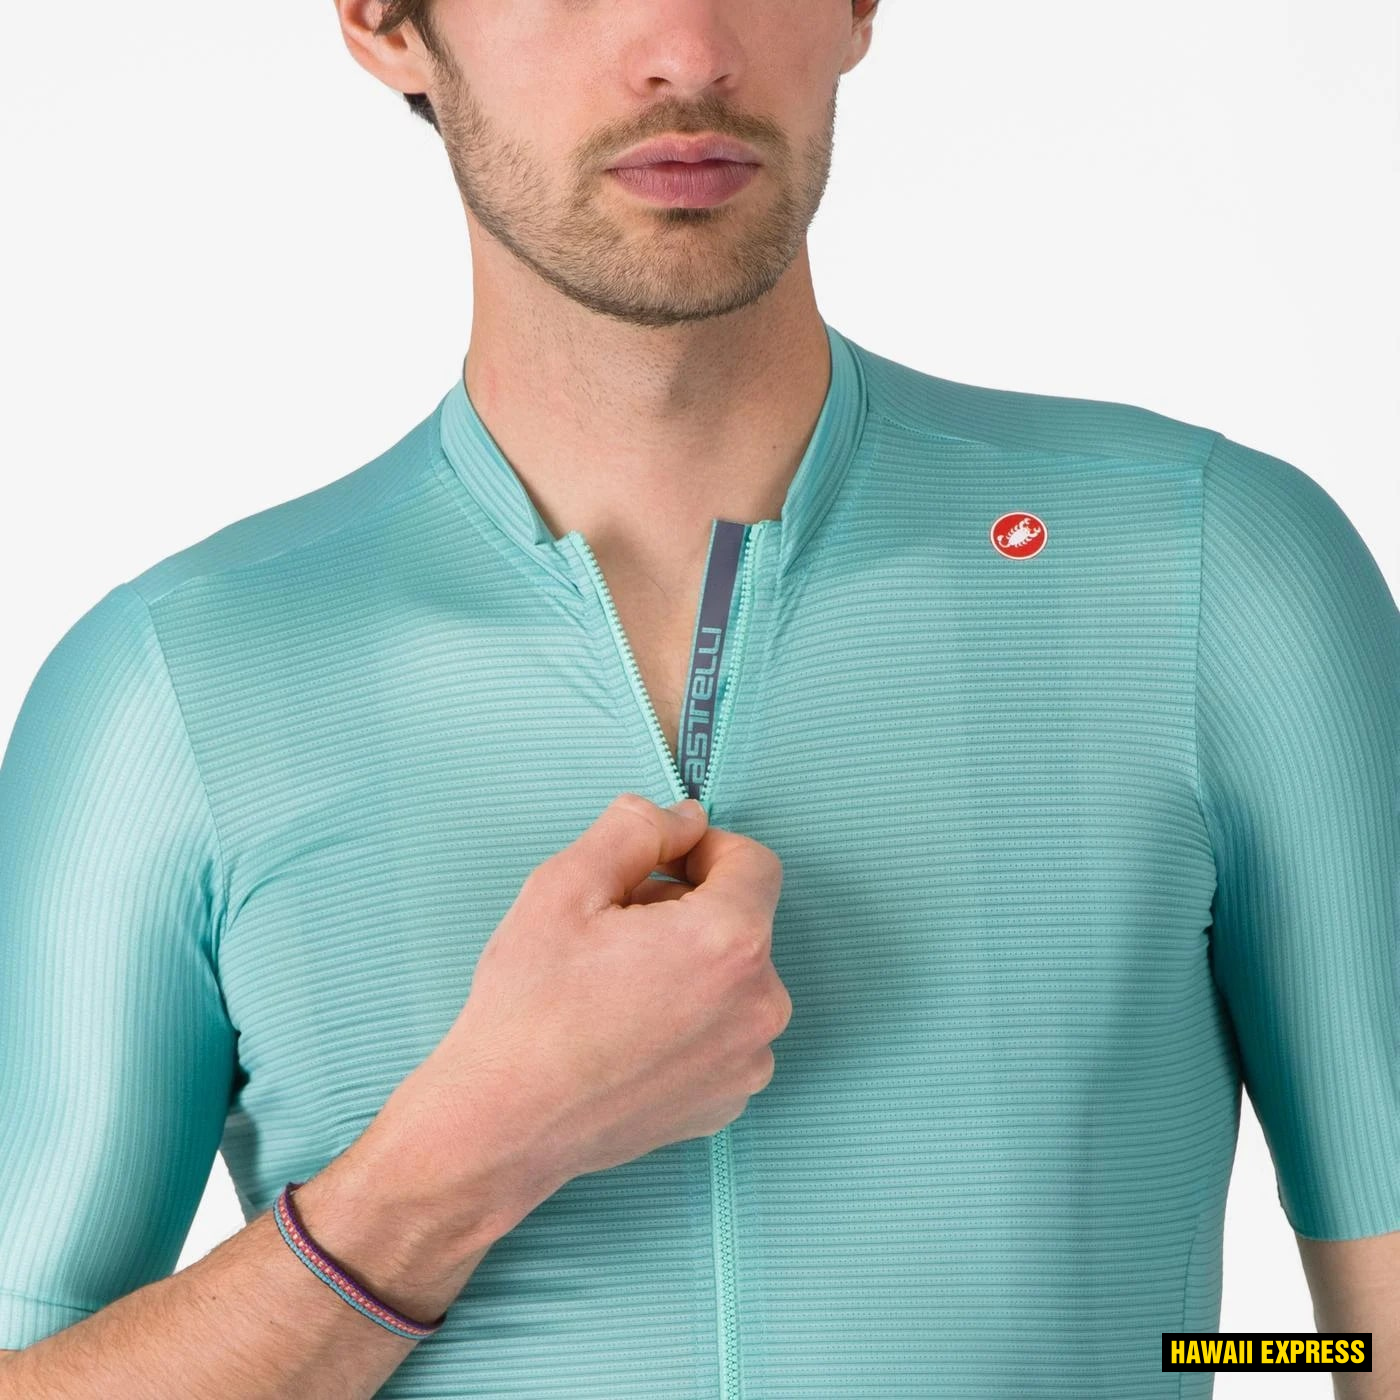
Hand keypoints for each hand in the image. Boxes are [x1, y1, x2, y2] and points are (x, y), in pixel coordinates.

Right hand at [398, 792, 788, 1223]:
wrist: (501, 1125)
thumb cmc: (528, 1008)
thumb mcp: (566, 884)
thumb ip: (636, 828)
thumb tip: (684, 818)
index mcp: (730, 941)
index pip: (754, 861)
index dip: (703, 849)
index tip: (659, 864)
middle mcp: (760, 1004)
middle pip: (741, 920)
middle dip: (687, 908)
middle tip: (614, 930)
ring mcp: (749, 1061)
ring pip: (731, 977)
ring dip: (688, 964)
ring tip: (615, 985)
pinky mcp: (728, 1100)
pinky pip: (723, 1031)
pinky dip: (688, 1018)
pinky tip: (627, 1031)